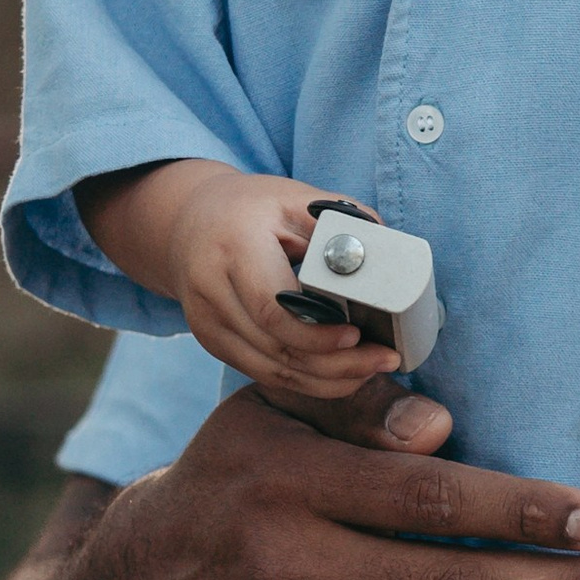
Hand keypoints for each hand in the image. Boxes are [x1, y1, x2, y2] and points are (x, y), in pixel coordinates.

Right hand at [82, 162, 399, 401]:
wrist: (188, 221)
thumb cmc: (252, 207)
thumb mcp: (296, 199)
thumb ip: (343, 224)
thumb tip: (391, 255)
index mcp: (234, 247)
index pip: (272, 307)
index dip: (317, 333)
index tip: (358, 335)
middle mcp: (211, 289)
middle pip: (276, 347)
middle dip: (336, 364)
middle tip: (384, 360)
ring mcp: (207, 321)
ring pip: (272, 370)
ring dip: (327, 379)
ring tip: (371, 370)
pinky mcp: (212, 342)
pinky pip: (263, 373)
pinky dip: (306, 380)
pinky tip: (340, 376)